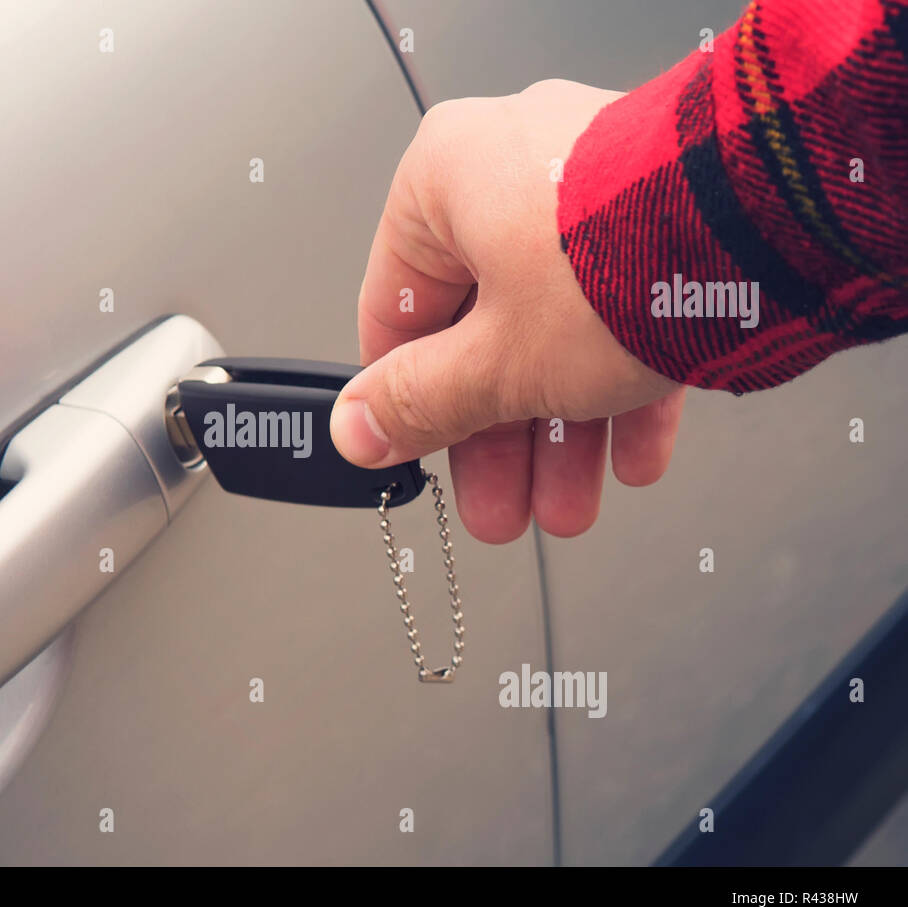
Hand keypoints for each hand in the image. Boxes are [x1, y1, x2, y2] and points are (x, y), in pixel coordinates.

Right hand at [330, 80, 685, 543]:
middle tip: (498, 504)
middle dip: (497, 440)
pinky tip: (629, 456)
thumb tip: (358, 431)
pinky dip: (619, 388)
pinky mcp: (659, 220)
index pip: (394, 310)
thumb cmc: (628, 260)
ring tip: (567, 506)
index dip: (402, 400)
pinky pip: (617, 314)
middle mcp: (513, 174)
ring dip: (559, 434)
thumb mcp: (497, 363)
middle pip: (480, 333)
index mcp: (445, 182)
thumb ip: (420, 403)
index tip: (411, 454)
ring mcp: (591, 194)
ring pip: (552, 333)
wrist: (774, 225)